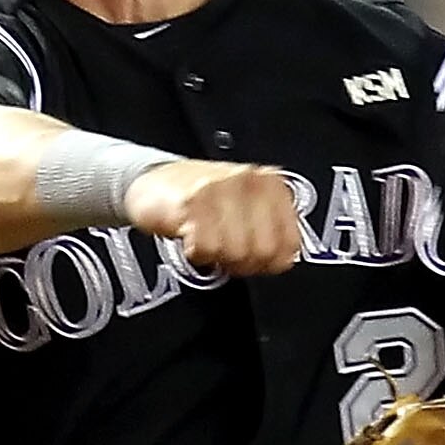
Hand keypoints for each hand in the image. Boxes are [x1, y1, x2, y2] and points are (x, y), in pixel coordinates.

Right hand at [129, 159, 301, 274]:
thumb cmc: (205, 199)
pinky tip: (191, 237)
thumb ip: (272, 232)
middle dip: (242, 263)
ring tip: (207, 241)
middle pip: (262, 253)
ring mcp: (222, 189)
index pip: (288, 246)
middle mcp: (250, 182)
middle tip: (224, 252)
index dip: (267, 263)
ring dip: (217, 257)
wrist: (156, 180)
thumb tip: (282, 259)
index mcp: (272, 185)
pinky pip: (205, 248)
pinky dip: (196, 253)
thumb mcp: (250, 209)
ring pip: (235, 252)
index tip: (251, 259)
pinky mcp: (192, 200)